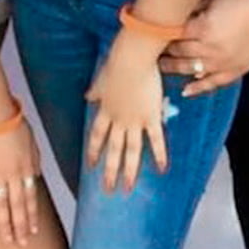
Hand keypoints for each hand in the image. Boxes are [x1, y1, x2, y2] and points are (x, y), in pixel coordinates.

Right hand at [0, 119, 41, 246]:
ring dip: (5, 224)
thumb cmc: (12, 118)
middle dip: (21, 226)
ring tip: (6, 239)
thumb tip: (37, 173)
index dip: (32, 214)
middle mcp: (13, 173)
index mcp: (27, 166)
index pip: (31, 196)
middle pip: (18, 206)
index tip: (34, 229)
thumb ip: (35, 158)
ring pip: (1, 205)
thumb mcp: (31, 138)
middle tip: (21, 242)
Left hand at [85, 29, 165, 192]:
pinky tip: (162, 169)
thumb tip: (87, 96)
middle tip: (107, 189)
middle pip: (113, 149)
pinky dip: (159, 154)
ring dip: (129, 170)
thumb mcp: (102, 78)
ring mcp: (135, 120)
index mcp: (106, 109)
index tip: (91, 164)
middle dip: (109, 169)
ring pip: (131, 150)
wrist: (132, 59)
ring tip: (128, 187)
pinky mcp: (152, 117)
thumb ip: (95, 90)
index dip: (94, 150)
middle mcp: (119, 119)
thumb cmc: (117, 63)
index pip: (97, 135)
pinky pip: (156, 139)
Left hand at [160, 0, 248, 95]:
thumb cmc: (240, 0)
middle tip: (151, 51)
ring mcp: (221, 63)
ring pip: (190, 70)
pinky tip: (185, 91)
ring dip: (174, 69)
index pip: (172, 35)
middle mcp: (209, 48)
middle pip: (178, 53)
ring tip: (160, 67)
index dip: (160, 35)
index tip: (149, 35)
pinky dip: (197, 88)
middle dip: (163, 51)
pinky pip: (211, 84)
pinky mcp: (233, 71)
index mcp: (202, 28)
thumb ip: (191, 9)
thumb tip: (173, 12)